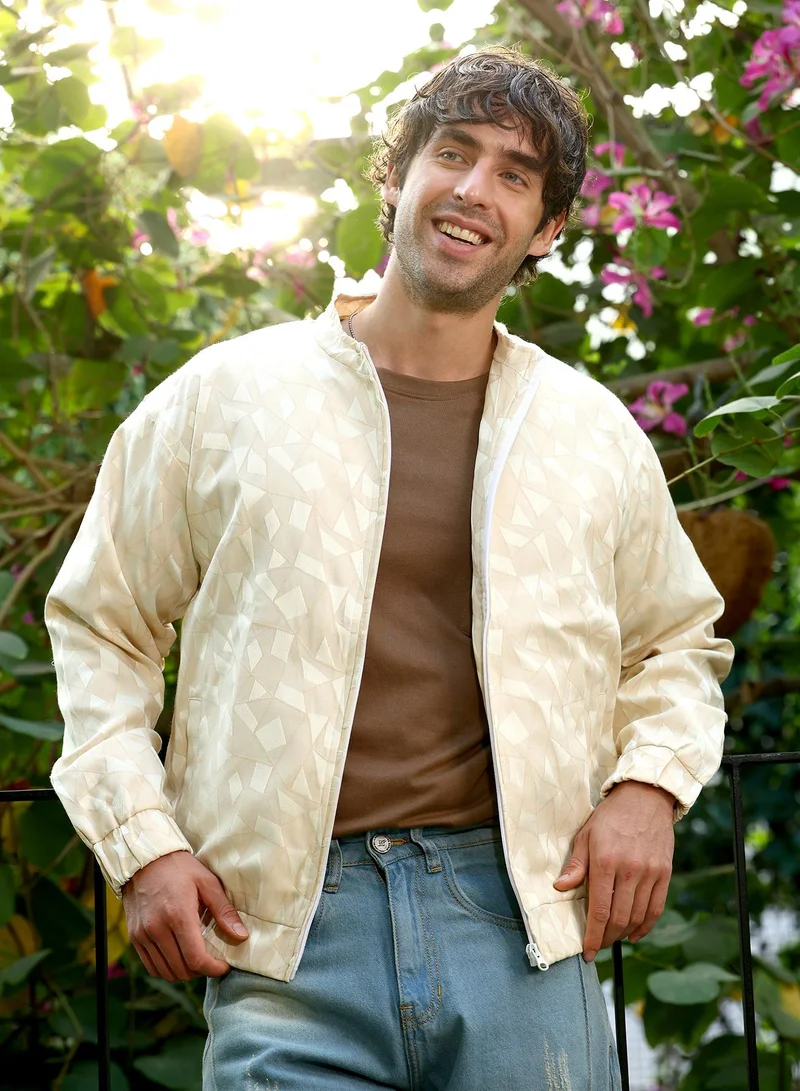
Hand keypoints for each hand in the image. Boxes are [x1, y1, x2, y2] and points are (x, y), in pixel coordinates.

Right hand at [121, 850, 248, 980]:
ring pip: (165, 972)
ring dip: (184, 973)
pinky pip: (151, 966)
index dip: (213, 969)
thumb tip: (241, 936)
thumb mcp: (207, 882)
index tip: (224, 966)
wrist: (145, 860)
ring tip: (197, 960)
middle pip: (181, 970)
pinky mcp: (134, 937)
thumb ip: (224, 911)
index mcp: (178, 916)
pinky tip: (179, 956)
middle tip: (213, 961)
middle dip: (201, 971)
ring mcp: (143, 935)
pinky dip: (167, 968)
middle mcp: (157, 929)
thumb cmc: (180, 869)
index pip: (196, 959)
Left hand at [553, 781, 674, 961]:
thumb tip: (559, 888)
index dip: (593, 936)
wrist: (645, 797)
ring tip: (612, 938)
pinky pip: (656, 908)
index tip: (587, 952)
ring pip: (638, 917)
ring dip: (624, 933)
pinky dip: (645, 926)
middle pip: (619, 918)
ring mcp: (650, 873)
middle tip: (598, 945)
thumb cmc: (610, 817)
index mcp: (605, 861)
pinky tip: (634, 934)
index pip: (599, 909)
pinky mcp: (664, 873)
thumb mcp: (585, 836)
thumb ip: (575, 866)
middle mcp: (629, 870)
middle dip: (607, 938)